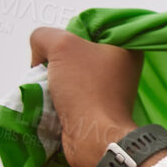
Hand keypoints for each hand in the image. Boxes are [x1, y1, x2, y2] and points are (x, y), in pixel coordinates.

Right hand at [27, 26, 146, 166]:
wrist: (93, 136)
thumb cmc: (86, 90)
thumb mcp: (62, 45)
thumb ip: (45, 35)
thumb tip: (41, 52)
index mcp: (125, 49)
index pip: (88, 29)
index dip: (67, 35)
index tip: (59, 49)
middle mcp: (120, 69)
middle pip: (74, 52)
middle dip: (55, 59)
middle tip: (49, 68)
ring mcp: (107, 90)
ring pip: (68, 74)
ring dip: (52, 79)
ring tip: (47, 85)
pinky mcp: (94, 108)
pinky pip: (68, 94)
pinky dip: (54, 96)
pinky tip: (48, 98)